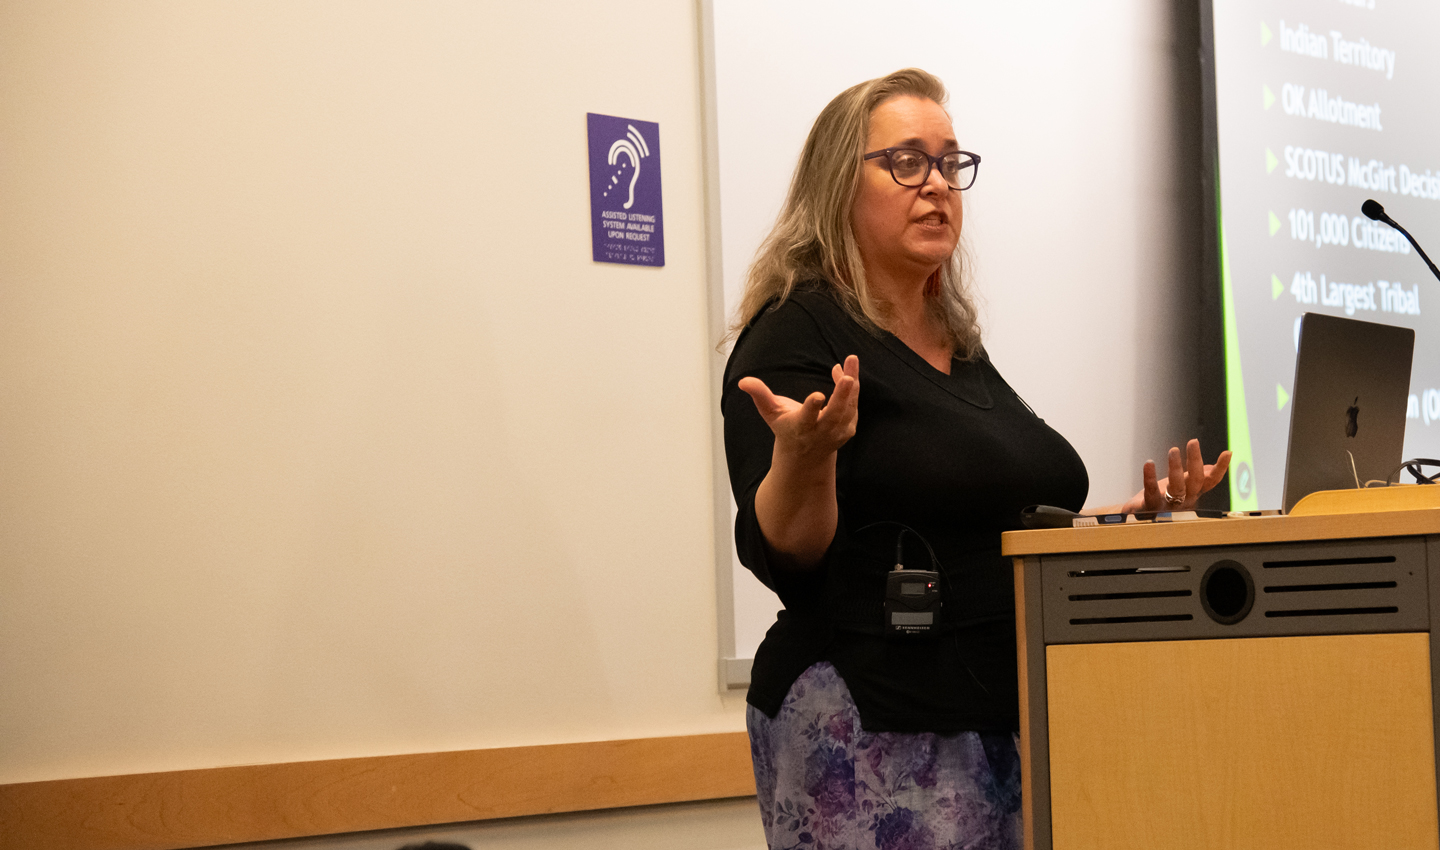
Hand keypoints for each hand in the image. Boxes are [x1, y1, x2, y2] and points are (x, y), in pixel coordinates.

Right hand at [738, 355, 859, 465]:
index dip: (812, 407)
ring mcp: (837, 432)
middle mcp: (821, 432)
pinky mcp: (848, 428)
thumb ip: (760, 395)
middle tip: (849, 378)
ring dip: (852, 383)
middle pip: (834, 414)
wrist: (806, 458)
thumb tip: (743, 381)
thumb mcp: (770, 413)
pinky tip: (846, 369)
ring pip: (848, 407)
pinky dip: (852, 387)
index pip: (807, 417)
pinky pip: (853, 404)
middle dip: (841, 396)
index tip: (818, 395)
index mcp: (801, 427)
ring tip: (851, 359)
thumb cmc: (785, 428)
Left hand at [1121, 439, 1231, 512]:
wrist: (1139, 519)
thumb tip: (1211, 468)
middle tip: (1193, 442)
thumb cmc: (1161, 500)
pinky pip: (1151, 493)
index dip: (1220, 469)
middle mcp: (1184, 501)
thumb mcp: (1181, 487)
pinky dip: (1150, 477)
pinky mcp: (1149, 508)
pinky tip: (1149, 463)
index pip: (1210, 482)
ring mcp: (1168, 506)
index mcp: (1192, 493)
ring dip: (1176, 468)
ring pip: (1176, 488)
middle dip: (1195, 461)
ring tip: (1174, 450)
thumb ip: (1194, 479)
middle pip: (1195, 482)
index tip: (1228, 453)